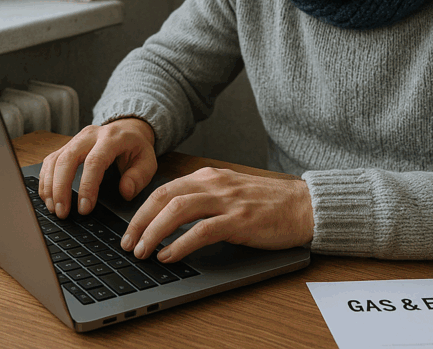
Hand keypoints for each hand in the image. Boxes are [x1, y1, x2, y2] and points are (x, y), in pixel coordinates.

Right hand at [38, 117, 156, 218]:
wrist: (128, 128)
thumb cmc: (136, 147)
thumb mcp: (148, 161)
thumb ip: (139, 177)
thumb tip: (125, 192)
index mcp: (112, 138)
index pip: (94, 161)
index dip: (87, 186)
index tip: (84, 208)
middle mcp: (90, 135)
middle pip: (67, 159)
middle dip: (61, 188)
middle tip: (62, 212)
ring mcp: (75, 139)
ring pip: (54, 160)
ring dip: (50, 186)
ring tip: (54, 209)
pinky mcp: (66, 146)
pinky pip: (50, 161)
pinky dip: (46, 180)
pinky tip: (48, 197)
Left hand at [119, 167, 314, 262]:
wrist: (305, 206)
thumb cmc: (269, 204)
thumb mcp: (231, 192)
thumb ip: (204, 198)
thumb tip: (171, 217)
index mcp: (210, 177)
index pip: (165, 189)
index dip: (141, 210)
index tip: (130, 229)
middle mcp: (215, 184)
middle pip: (164, 197)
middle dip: (139, 221)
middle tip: (127, 242)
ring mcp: (227, 201)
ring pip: (177, 211)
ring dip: (154, 232)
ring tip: (143, 251)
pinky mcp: (240, 220)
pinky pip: (202, 230)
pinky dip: (180, 244)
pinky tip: (169, 256)